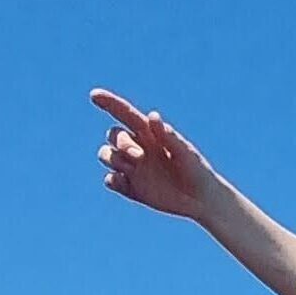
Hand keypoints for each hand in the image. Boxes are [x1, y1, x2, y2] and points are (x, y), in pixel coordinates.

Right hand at [94, 89, 217, 219]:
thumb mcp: (185, 153)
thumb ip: (169, 136)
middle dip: (121, 143)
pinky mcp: (130, 187)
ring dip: (113, 158)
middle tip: (139, 156)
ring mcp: (132, 167)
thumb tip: (152, 115)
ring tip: (133, 167)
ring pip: (106, 155)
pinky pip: (110, 180)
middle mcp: (137, 147)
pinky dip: (113, 180)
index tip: (94, 95)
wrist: (201, 199)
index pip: (125, 114)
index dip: (110, 103)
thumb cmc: (196, 170)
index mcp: (150, 134)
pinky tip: (124, 182)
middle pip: (114, 135)